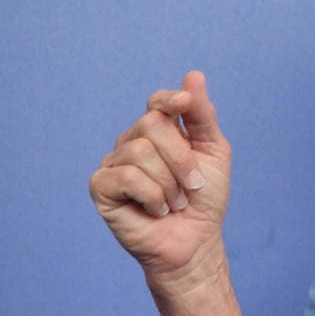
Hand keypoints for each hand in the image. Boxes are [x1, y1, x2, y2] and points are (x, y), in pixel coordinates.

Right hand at [89, 71, 232, 292]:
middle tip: (192, 186)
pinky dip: (153, 196)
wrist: (195, 241)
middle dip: (182, 158)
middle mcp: (132, 142)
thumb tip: (194, 75)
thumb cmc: (204, 198)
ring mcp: (113, 163)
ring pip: (141, 151)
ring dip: (170, 183)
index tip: (185, 103)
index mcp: (159, 131)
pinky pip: (128, 176)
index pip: (158, 103)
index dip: (171, 100)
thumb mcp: (213, 151)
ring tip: (174, 202)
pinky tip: (156, 209)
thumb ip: (202, 115)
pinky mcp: (101, 187)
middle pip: (152, 124)